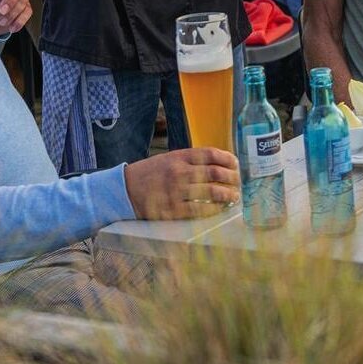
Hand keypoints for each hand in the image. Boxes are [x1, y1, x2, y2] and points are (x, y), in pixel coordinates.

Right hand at [123, 147, 240, 218]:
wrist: (124, 189)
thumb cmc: (150, 173)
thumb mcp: (169, 158)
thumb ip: (190, 160)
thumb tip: (217, 165)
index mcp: (180, 156)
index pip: (211, 154)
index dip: (228, 159)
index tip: (235, 164)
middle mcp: (180, 171)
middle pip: (215, 173)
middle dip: (231, 178)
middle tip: (238, 183)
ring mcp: (177, 191)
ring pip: (211, 192)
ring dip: (227, 195)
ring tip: (234, 196)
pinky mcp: (173, 209)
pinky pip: (200, 209)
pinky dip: (214, 208)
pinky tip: (220, 208)